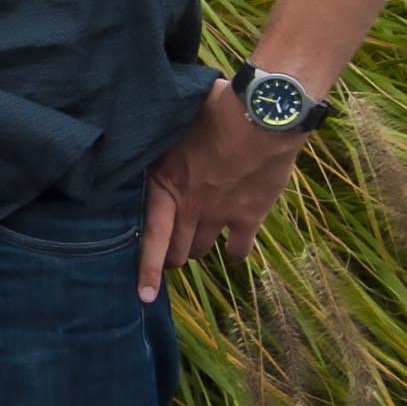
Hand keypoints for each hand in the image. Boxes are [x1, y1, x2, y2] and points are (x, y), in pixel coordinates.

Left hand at [137, 80, 310, 300]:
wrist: (263, 116)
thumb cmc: (215, 109)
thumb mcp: (174, 123)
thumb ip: (162, 143)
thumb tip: (150, 132)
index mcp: (165, 183)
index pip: (151, 237)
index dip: (147, 270)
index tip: (143, 295)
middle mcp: (190, 207)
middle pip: (177, 249)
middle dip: (171, 256)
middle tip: (171, 254)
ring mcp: (220, 215)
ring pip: (201, 250)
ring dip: (197, 249)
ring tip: (197, 242)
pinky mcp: (249, 216)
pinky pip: (238, 250)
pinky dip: (235, 252)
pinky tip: (234, 247)